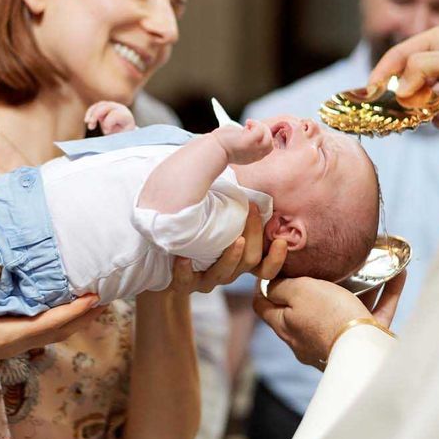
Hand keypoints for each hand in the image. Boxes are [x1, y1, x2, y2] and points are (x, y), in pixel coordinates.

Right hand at [0, 263, 104, 374]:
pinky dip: (56, 321)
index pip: (49, 324)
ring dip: (73, 320)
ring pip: (50, 334)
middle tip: (106, 297)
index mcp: (4, 338)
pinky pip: (39, 332)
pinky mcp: (2, 342)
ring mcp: (8, 346)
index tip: (94, 298)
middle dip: (83, 317)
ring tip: (92, 303)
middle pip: (58, 332)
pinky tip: (61, 309)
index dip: (74, 312)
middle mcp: (12, 345)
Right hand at [85, 101, 136, 133]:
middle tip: (90, 127)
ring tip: (89, 126)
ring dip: (92, 114)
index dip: (108, 123)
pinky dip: (90, 113)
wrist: (125, 133)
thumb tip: (106, 136)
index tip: (106, 132)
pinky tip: (87, 121)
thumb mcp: (121, 138)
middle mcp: (120, 109)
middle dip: (96, 115)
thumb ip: (114, 137)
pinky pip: (96, 106)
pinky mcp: (105, 107)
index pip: (115, 115)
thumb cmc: (123, 138)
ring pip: (100, 105)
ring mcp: (113, 106)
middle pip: (107, 107)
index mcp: (126, 117)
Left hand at [167, 203, 287, 293]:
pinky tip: (183, 256)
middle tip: (251, 208)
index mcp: (239, 256)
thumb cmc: (192, 216)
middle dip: (254, 236)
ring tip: (233, 239)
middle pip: (250, 261)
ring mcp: (204, 277)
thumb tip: (261, 156)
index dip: (276, 258)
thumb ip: (238, 192)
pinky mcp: (181, 283)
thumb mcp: (217, 201)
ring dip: (231, 257)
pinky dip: (185, 270)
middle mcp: (226, 269)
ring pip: (224, 274)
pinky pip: (186, 281)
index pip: (266, 267)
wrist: (158, 246)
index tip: (280, 241)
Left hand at [212, 120, 272, 164]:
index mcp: (252, 157)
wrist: (211, 149)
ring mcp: (252, 150)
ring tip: (249, 124)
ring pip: (268, 139)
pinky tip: (246, 122)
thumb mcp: (237, 143)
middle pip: (270, 145)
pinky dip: (255, 124)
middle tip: (252, 125)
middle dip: (264, 132)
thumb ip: (245, 137)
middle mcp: (254, 156)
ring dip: (262, 128)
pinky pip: (260, 131)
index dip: (263, 137)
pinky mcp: (247, 142)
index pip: (267, 148)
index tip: (250, 131)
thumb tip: (247, 127)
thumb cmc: (220, 144)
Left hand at [253, 272, 404, 369]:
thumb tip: (268, 284)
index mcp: (286, 325)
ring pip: (346, 307)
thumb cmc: (327, 317)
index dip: (262, 285)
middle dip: (316, 284)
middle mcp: (308, 337)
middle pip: (306, 306)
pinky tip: (398, 272)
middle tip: (325, 260)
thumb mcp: (298, 292)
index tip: (274, 265)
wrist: (363, 351)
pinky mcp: (365, 342)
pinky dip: (386, 293)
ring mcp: (338, 341)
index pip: (263, 305)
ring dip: (358, 286)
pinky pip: (375, 313)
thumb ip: (280, 287)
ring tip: (367, 262)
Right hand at [368, 24, 438, 129]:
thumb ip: (423, 70)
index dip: (382, 74)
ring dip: (436, 114)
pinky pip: (438, 117)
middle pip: (407, 83)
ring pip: (421, 104)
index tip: (370, 95)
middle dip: (412, 101)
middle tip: (414, 114)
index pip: (399, 56)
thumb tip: (396, 89)